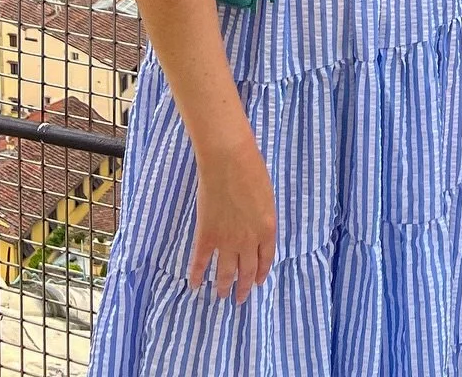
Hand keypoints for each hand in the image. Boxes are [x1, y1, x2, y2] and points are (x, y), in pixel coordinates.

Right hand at [188, 138, 276, 302]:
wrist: (229, 160)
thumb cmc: (252, 170)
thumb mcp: (266, 197)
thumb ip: (262, 217)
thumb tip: (257, 228)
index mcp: (267, 229)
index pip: (266, 259)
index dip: (261, 273)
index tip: (258, 284)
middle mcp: (249, 240)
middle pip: (247, 271)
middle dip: (243, 287)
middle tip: (239, 299)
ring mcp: (226, 240)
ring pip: (225, 272)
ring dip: (223, 286)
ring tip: (221, 296)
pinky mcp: (207, 235)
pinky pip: (201, 261)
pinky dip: (197, 275)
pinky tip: (194, 285)